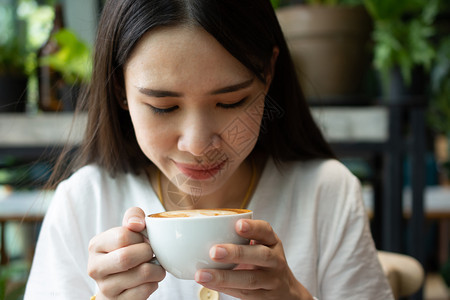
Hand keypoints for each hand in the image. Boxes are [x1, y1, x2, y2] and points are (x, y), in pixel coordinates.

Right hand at [87, 207, 164, 298]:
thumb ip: (133, 216)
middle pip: (127, 257)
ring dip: (156, 268)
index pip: (123, 236)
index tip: (144, 240)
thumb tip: (137, 224)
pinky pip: (145, 290)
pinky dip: (154, 283)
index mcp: (96, 245)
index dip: (141, 237)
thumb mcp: (129, 229)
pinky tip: (149, 280)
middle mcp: (95, 268)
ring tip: (154, 266)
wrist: (121, 282)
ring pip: (141, 274)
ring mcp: (105, 288)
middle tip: (152, 253)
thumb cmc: (127, 250)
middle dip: (148, 252)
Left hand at [195, 219, 312, 299]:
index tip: (238, 224)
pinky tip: (208, 283)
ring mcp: (272, 280)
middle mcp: (276, 260)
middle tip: (214, 251)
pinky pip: (243, 293)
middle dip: (237, 253)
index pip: (266, 231)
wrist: (285, 291)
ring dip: (224, 277)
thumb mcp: (261, 245)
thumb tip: (202, 229)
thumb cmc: (263, 261)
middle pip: (260, 255)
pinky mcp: (264, 297)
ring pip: (250, 279)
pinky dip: (224, 288)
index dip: (253, 227)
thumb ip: (240, 238)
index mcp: (272, 242)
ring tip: (202, 275)